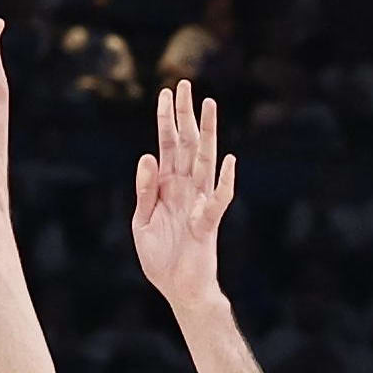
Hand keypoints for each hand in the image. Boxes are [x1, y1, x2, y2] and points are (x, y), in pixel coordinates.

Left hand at [130, 80, 234, 301]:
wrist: (177, 288)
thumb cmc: (160, 257)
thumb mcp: (141, 222)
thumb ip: (144, 191)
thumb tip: (147, 158)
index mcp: (167, 186)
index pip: (166, 145)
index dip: (165, 120)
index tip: (165, 93)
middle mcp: (185, 188)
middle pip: (186, 143)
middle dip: (185, 114)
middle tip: (185, 84)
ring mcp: (199, 202)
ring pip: (205, 160)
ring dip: (208, 133)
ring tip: (210, 106)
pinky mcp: (208, 223)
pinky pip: (218, 200)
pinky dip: (225, 182)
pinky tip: (230, 162)